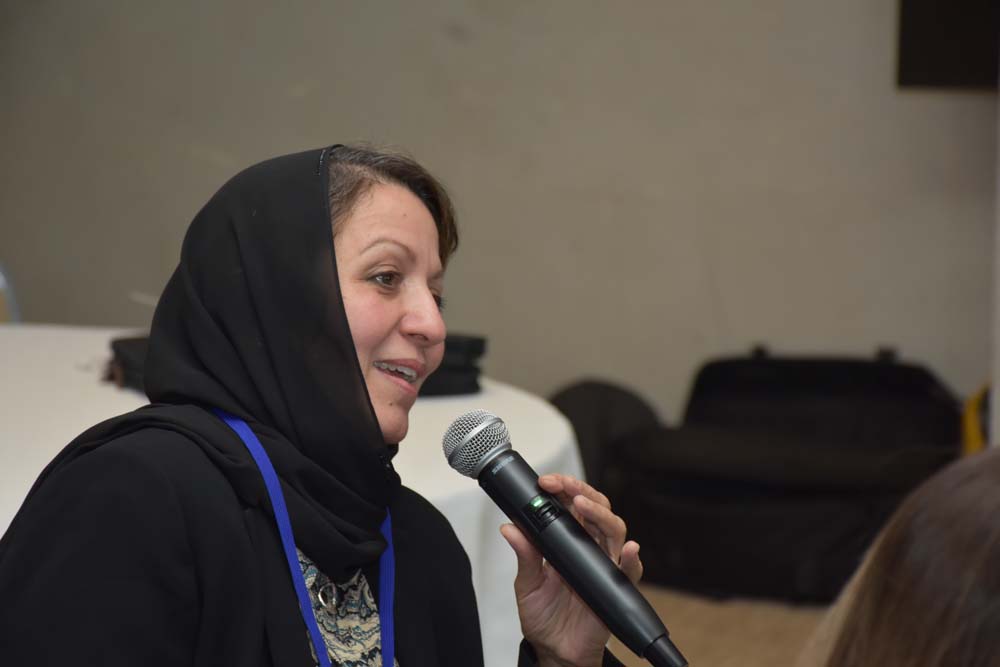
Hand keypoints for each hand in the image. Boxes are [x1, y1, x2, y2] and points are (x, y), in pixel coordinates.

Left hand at [499, 474, 642, 666]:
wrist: (554, 650)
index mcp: (568, 541)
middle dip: (582, 491)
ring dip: (602, 515)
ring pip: (614, 530)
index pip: (572, 505)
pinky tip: (628, 550)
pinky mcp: (616, 587)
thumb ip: (524, 556)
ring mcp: (604, 565)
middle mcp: (589, 547)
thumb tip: (509, 528)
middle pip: (596, 509)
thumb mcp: (527, 584)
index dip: (563, 488)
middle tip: (564, 487)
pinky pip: (630, 570)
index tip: (546, 482)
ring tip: (585, 506)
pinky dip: (631, 559)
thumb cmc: (542, 616)